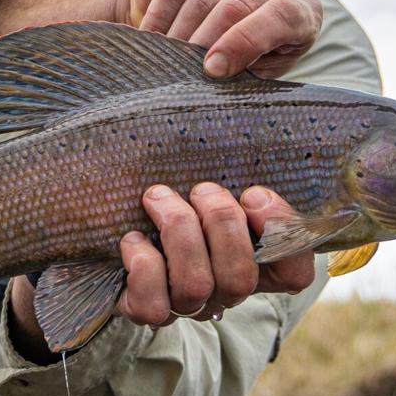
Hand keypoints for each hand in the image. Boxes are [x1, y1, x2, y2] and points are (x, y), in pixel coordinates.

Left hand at [6, 182, 315, 362]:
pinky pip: (153, 306)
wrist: (100, 220)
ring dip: (178, 232)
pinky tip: (132, 239)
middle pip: (241, 277)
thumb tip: (226, 84)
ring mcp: (184, 305)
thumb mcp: (202, 173)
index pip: (296, 274)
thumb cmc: (167, 187)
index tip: (254, 191)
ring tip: (157, 198)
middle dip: (220, 223)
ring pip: (197, 286)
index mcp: (251, 261)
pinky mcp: (144, 310)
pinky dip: (143, 265)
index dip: (284, 236)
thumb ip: (229, 161)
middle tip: (199, 188)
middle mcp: (223, 290)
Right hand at [128, 0, 323, 79]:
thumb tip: (216, 70)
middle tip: (177, 68)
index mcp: (303, 10)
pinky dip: (161, 9)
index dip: (243, 44)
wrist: (209, 15)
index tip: (211, 69)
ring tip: (162, 54)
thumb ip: (244, 68)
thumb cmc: (238, 52)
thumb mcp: (251, 68)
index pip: (280, 18)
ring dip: (178, 29)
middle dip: (202, 41)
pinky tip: (151, 31)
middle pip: (237, 6)